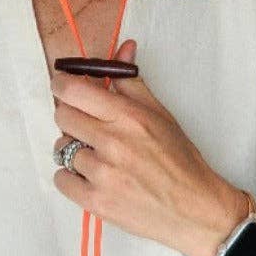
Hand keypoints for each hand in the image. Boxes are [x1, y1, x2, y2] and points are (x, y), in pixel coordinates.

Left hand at [50, 39, 247, 255]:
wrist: (195, 209)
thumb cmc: (179, 159)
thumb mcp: (159, 113)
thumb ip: (131, 81)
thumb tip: (123, 46)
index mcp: (128, 116)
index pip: (74, 90)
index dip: (61, 84)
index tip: (61, 84)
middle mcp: (112, 142)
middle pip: (62, 116)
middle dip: (69, 114)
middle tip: (84, 120)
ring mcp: (103, 174)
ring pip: (61, 148)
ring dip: (72, 146)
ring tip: (93, 152)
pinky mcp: (97, 203)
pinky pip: (61, 179)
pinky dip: (70, 176)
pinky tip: (89, 174)